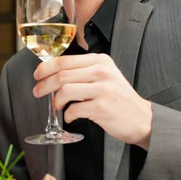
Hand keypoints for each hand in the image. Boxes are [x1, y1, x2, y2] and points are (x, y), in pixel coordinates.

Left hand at [33, 53, 152, 149]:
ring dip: (56, 101)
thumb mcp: (105, 76)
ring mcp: (103, 89)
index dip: (46, 68)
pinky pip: (74, 109)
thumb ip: (83, 72)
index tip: (37, 75)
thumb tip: (53, 74)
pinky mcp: (102, 107)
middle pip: (62, 74)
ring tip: (57, 106)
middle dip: (45, 84)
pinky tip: (71, 116)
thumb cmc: (119, 99)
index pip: (65, 60)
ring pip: (65, 90)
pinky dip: (68, 114)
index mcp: (100, 61)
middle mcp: (102, 72)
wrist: (143, 119)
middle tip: (38, 92)